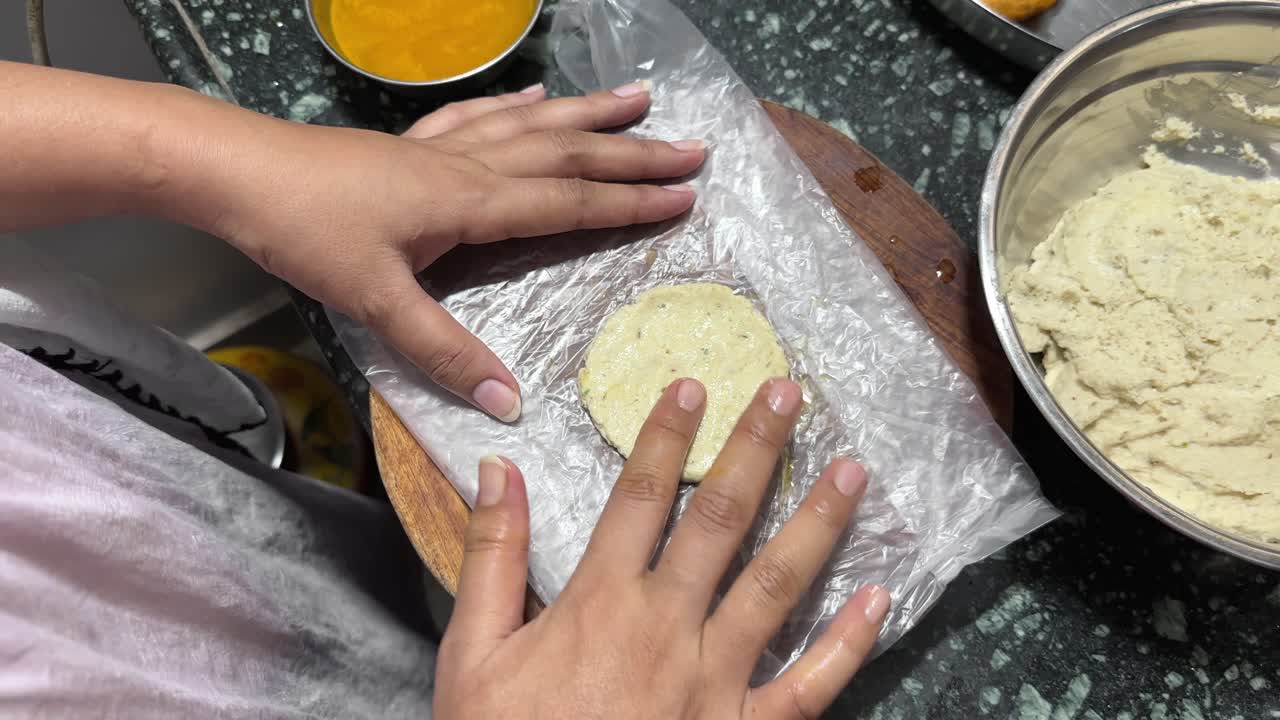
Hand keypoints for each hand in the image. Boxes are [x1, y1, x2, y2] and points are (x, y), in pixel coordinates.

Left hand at [204, 82, 703, 420]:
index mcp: (469, 203)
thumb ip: (444, 352)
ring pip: (532, 123)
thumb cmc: (303, 232)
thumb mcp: (375, 301)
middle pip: (565, 153)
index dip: (628, 203)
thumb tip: (510, 404)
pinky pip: (480, 116)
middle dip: (633, 152)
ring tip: (639, 97)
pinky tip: (536, 95)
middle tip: (693, 145)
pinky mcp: (411, 144)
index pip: (566, 202)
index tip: (685, 197)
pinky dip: (517, 105)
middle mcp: (468, 166)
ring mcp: (439, 148)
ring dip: (590, 114)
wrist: (236, 171)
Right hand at [435, 378, 890, 719]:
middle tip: (789, 394)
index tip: (694, 385)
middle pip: (721, 520)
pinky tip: (880, 598)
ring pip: (777, 587)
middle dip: (756, 450)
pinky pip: (808, 686)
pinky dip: (847, 643)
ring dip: (817, 523)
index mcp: (602, 602)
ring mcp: (716, 680)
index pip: (641, 496)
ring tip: (854, 469)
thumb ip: (491, 556)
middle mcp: (669, 627)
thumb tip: (499, 469)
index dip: (668, 435)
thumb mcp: (473, 653)